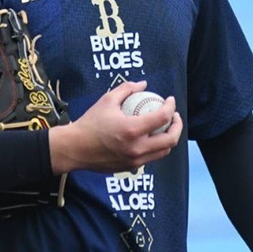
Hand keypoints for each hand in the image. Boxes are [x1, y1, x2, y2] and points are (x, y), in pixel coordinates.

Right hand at [48, 81, 182, 174]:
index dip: (170, 107)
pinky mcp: (130, 167)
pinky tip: (150, 138)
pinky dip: (155, 147)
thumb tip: (143, 84)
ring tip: (165, 127)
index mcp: (132, 130)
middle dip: (178, 126)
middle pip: (171, 140)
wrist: (75, 148)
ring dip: (169, 138)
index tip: (169, 100)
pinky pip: (150, 158)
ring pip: (163, 152)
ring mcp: (135, 160)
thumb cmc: (90, 123)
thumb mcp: (107, 100)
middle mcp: (137, 148)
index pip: (162, 118)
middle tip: (173, 116)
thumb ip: (127, 89)